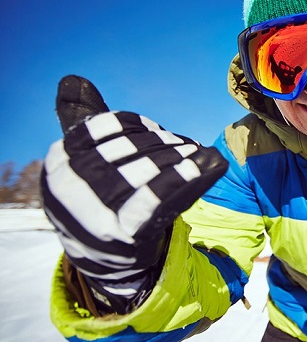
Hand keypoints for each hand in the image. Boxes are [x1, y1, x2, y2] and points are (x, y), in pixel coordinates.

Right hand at [41, 76, 228, 280]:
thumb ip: (83, 121)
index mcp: (60, 160)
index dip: (140, 127)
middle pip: (133, 148)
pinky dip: (187, 179)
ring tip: (200, 156)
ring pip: (150, 170)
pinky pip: (159, 198)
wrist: (105, 261)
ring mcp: (93, 213)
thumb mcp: (84, 160)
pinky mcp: (123, 235)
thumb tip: (73, 80)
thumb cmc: (99, 199)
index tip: (159, 133)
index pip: (109, 126)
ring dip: (182, 159)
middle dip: (166, 144)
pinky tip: (210, 165)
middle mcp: (70, 186)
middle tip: (188, 147)